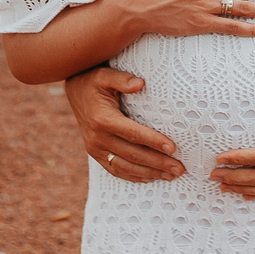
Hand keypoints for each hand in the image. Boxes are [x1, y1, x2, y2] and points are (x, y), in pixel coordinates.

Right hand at [65, 65, 185, 183]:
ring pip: (126, 167)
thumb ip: (122, 79)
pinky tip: (150, 178)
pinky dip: (133, 176)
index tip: (173, 148)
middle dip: (158, 163)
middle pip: (133, 154)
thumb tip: (140, 84)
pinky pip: (115, 169)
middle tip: (179, 168)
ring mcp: (95, 149)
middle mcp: (98, 138)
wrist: (75, 91)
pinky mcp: (95, 154)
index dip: (153, 141)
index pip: (133, 134)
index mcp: (103, 120)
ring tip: (171, 176)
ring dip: (150, 173)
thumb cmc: (94, 81)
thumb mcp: (105, 75)